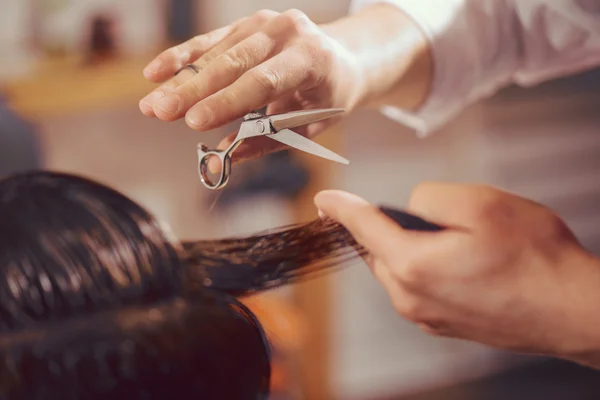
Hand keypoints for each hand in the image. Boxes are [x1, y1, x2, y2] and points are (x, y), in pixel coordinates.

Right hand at [139, 9, 361, 163]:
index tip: (194, 122)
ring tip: (152, 104)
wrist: (344, 57)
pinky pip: (210, 41)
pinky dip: (183, 57)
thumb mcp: (310, 125)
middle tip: (160, 111)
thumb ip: (266, 141)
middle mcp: (287, 32)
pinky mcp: (248, 24)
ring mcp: (265, 23)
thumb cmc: (328, 97)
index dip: (227, 101)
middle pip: (233, 63)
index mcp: (311, 59)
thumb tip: (222, 161)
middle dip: (193, 89)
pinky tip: (156, 72)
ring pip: (216, 51)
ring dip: (180, 79)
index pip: (263, 81)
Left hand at [314, 183, 599, 366]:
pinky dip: (425, 268)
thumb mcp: (481, 204)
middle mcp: (410, 297)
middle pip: (379, 250)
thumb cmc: (533, 256)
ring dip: (411, 248)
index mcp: (411, 265)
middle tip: (437, 218)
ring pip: (398, 268)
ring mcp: (426, 316)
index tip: (323, 200)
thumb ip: (429, 198)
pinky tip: (464, 264)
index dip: (342, 208)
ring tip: (460, 243)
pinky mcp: (443, 325)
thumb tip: (408, 208)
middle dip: (391, 227)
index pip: (363, 228)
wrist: (571, 310)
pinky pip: (417, 287)